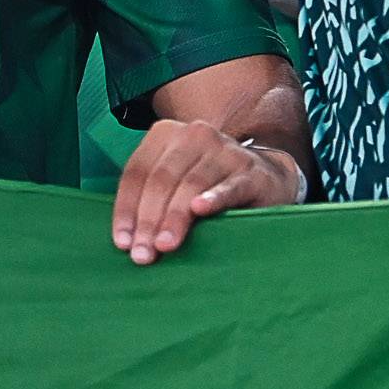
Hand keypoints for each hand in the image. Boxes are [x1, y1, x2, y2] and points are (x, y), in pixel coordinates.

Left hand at [112, 119, 304, 264]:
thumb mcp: (175, 182)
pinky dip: (213, 198)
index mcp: (165, 134)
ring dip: (174, 218)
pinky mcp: (252, 171)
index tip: (122, 243)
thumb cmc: (208, 185)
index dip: (126, 209)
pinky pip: (229, 186)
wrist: (266, 177)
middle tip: (143, 253)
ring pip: (190, 184)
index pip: (136, 172)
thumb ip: (150, 198)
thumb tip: (126, 239)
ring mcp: (225, 150)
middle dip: (148, 220)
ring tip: (165, 246)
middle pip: (161, 180)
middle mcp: (193, 135)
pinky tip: (199, 210)